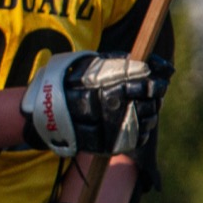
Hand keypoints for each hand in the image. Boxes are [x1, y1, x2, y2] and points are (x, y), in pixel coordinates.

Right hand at [20, 51, 170, 156]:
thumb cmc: (67, 83)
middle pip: (151, 105)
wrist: (45, 111)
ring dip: (149, 116)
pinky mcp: (110, 143)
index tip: (157, 83)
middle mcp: (114, 107)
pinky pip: (136, 138)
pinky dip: (140, 132)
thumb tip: (141, 59)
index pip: (148, 86)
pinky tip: (134, 124)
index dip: (157, 84)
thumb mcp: (87, 64)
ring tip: (142, 110)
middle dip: (154, 100)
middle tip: (151, 96)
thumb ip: (114, 61)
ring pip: (146, 122)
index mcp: (112, 86)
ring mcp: (112, 126)